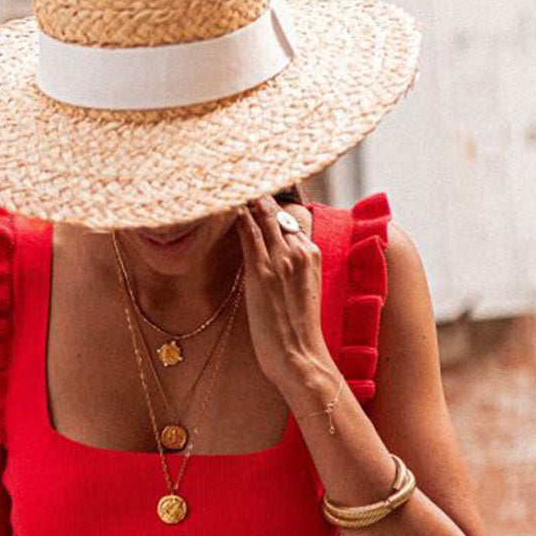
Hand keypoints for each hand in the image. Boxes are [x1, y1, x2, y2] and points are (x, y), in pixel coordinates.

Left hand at [234, 194, 333, 394]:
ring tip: (225, 182)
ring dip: (245, 197)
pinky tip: (223, 203)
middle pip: (276, 211)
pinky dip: (236, 215)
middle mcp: (299, 250)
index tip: (254, 191)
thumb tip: (274, 267)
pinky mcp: (262, 271)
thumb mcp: (302, 295)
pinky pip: (248, 231)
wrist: (301, 358)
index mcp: (312, 255)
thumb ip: (292, 274)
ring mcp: (281, 259)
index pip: (290, 219)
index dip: (271, 206)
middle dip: (256, 193)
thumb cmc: (299, 335)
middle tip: (235, 177)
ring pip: (262, 215)